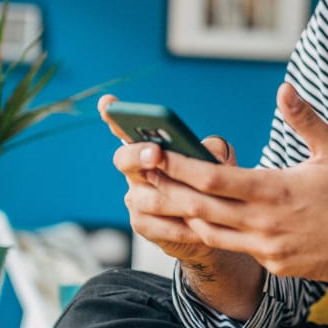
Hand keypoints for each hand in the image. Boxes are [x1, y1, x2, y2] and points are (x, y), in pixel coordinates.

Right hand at [98, 93, 234, 266]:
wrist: (215, 223)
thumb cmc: (212, 184)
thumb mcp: (219, 162)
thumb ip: (214, 151)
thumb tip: (208, 151)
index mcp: (150, 149)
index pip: (125, 129)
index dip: (113, 116)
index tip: (108, 102)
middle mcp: (135, 171)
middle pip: (124, 159)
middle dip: (138, 154)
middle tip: (155, 152)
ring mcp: (136, 198)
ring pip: (146, 197)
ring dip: (173, 197)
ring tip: (196, 198)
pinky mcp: (143, 225)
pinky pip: (158, 225)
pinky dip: (181, 225)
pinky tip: (199, 225)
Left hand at [162, 83, 327, 281]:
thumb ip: (305, 120)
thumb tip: (284, 90)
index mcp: (275, 190)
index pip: (213, 179)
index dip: (178, 166)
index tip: (153, 153)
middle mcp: (265, 223)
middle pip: (199, 209)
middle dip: (166, 191)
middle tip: (138, 177)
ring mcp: (268, 248)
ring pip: (210, 233)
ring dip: (182, 216)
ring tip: (157, 200)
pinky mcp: (276, 265)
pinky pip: (237, 248)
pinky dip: (215, 233)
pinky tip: (202, 221)